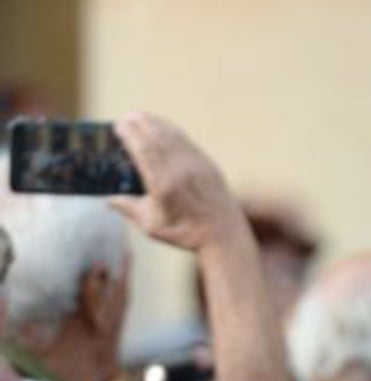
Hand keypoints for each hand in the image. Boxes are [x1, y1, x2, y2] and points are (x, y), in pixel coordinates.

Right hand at [107, 113, 245, 252]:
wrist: (226, 238)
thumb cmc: (187, 235)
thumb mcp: (152, 226)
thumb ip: (129, 209)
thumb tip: (108, 200)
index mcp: (163, 184)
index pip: (143, 148)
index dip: (130, 133)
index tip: (118, 125)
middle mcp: (181, 170)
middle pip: (157, 136)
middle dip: (140, 123)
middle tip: (126, 118)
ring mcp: (198, 166)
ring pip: (173, 135)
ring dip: (156, 123)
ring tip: (142, 118)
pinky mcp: (209, 166)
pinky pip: (188, 141)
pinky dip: (173, 131)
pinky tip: (164, 129)